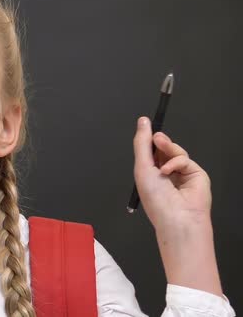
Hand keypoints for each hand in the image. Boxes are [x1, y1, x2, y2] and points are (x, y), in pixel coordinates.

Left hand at [132, 116, 212, 231]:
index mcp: (150, 175)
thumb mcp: (142, 168)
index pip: (149, 153)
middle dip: (158, 142)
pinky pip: (185, 159)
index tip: (146, 126)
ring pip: (175, 151)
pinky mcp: (196, 174)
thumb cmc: (156, 198)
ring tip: (161, 158)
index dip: (148, 141)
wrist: (177, 216)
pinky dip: (177, 161)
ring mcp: (181, 174)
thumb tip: (142, 121)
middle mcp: (165, 173)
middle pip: (163, 149)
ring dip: (168, 150)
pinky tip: (169, 171)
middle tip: (156, 138)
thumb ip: (142, 144)